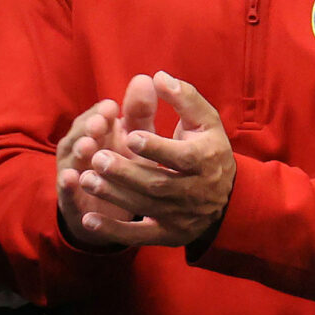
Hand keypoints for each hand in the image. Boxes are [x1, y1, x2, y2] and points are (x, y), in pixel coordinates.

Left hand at [64, 75, 236, 248]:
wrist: (228, 197)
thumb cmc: (208, 148)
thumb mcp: (205, 121)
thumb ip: (184, 98)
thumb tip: (157, 77)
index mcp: (205, 159)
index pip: (181, 157)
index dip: (155, 148)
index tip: (130, 136)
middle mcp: (195, 191)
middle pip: (157, 185)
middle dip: (125, 172)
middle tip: (97, 158)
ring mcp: (181, 216)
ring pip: (145, 207)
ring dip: (113, 195)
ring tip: (86, 178)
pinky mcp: (168, 234)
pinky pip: (139, 237)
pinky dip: (114, 231)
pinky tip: (88, 219)